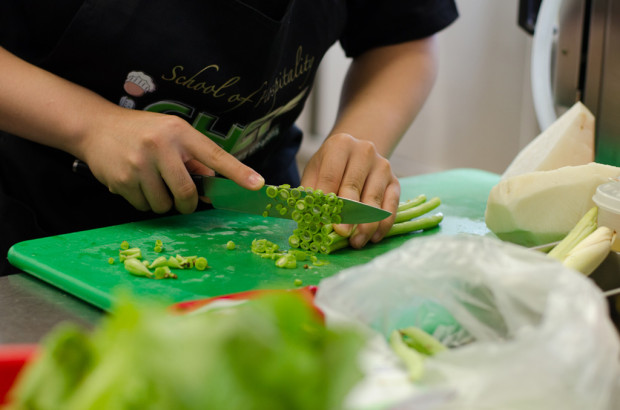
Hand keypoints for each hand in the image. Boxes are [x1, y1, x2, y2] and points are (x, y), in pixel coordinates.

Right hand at [80, 109, 263, 213]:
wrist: (95, 127)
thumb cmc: (142, 132)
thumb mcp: (171, 135)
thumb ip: (193, 159)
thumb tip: (210, 189)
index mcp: (179, 132)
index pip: (215, 155)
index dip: (238, 172)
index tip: (257, 185)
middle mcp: (160, 146)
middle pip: (187, 193)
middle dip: (187, 204)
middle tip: (182, 200)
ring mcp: (139, 163)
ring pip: (164, 205)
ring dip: (163, 203)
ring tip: (152, 183)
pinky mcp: (121, 179)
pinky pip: (143, 207)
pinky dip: (143, 202)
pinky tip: (135, 183)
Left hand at [301, 133, 399, 247]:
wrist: (357, 153)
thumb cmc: (331, 166)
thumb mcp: (315, 171)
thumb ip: (311, 192)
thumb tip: (312, 219)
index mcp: (340, 145)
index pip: (331, 176)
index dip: (326, 201)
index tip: (324, 222)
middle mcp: (364, 151)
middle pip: (353, 187)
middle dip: (347, 214)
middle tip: (342, 234)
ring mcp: (382, 166)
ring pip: (373, 199)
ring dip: (365, 225)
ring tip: (356, 242)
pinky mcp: (395, 181)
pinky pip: (391, 206)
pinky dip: (383, 224)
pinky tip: (373, 237)